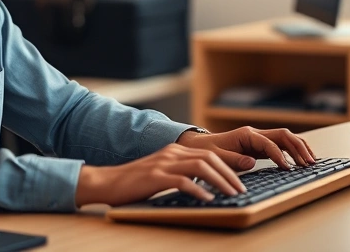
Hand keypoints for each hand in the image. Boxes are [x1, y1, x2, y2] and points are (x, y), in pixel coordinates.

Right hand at [74, 143, 246, 206]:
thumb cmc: (135, 182)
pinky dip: (198, 190)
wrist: (108, 182)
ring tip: (231, 194)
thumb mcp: (162, 172)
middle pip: (209, 158)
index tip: (241, 180)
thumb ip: (182, 173)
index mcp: (175, 150)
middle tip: (241, 189)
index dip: (228, 166)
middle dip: (229, 173)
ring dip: (220, 181)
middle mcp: (172, 152)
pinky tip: (208, 199)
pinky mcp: (155, 176)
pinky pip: (182, 181)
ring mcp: (163, 163)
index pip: (210, 153)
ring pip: (200, 167)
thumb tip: (206, 186)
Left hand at [176, 126, 315, 170]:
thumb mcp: (217, 157)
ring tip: (312, 162)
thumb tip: (252, 162)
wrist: (201, 145)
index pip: (269, 143)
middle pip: (284, 135)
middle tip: (308, 163)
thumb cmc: (209, 151)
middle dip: (298, 148)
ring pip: (286, 138)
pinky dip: (294, 151)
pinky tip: (302, 160)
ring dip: (300, 148)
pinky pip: (282, 145)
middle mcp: (255, 133)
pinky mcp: (261, 145)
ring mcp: (260, 138)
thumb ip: (234, 160)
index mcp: (246, 134)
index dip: (279, 155)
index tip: (287, 168)